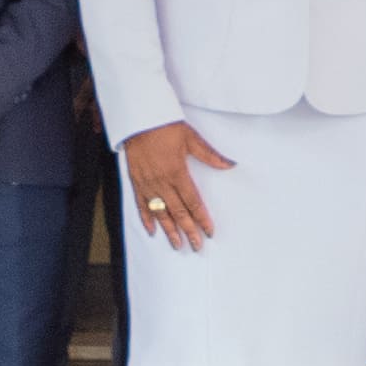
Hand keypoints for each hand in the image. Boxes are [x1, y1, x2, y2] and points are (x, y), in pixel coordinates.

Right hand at [123, 117, 236, 251]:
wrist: (138, 119)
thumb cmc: (165, 126)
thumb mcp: (191, 138)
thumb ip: (210, 155)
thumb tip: (230, 164)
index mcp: (177, 172)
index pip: (193, 202)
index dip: (202, 218)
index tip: (209, 231)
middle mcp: (162, 182)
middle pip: (178, 212)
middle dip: (189, 231)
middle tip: (197, 246)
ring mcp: (147, 183)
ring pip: (160, 212)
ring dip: (169, 230)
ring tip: (177, 245)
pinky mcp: (136, 181)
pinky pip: (141, 205)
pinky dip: (146, 219)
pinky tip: (152, 231)